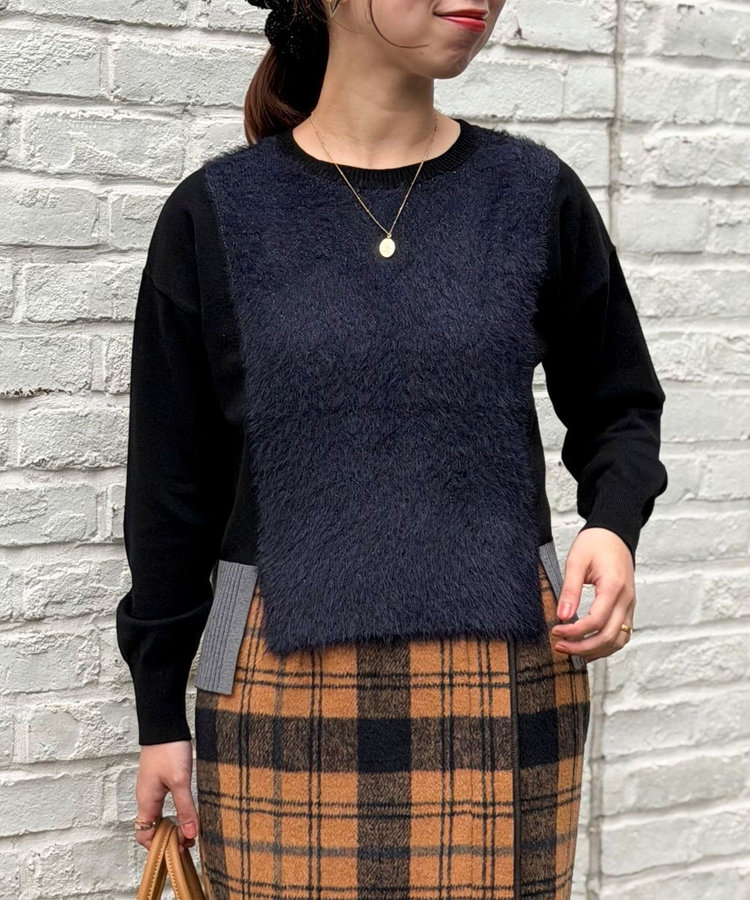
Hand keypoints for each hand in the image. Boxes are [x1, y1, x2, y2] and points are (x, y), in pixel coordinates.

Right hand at [134, 740, 198, 854]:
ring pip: (158, 816)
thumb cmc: (168, 750)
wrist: (164, 724)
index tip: (181, 848)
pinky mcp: (159, 780)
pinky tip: (186, 810)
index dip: (160, 847)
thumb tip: (189, 834)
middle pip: (152, 828)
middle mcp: (146, 798)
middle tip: (191, 840)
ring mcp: (151, 789)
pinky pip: (163, 804)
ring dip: (173, 825)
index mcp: (146, 802)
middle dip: (169, 838)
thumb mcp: (180, 781)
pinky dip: (174, 812)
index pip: (145, 836)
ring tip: (191, 828)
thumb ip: (185, 808)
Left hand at [550, 527, 635, 661]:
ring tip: (572, 650)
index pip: (596, 621)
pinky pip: (622, 634)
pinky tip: (588, 646)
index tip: (556, 631)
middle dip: (583, 647)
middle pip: (609, 637)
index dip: (574, 632)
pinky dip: (606, 645)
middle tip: (560, 646)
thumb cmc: (596, 543)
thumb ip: (570, 590)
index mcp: (613, 587)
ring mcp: (629, 605)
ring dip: (596, 651)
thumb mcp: (576, 561)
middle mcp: (626, 599)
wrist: (614, 534)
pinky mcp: (627, 607)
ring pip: (618, 640)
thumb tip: (562, 616)